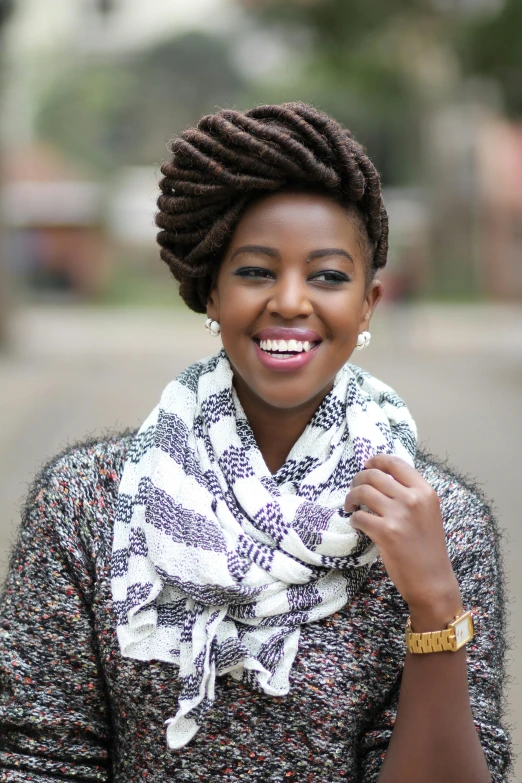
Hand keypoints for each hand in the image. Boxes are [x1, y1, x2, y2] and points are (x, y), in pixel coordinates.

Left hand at [344, 454, 461, 630]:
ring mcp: (399, 516)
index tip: (366, 465)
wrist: (433, 581)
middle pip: (374, 475)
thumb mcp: (428, 513)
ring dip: (351, 498)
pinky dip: (353, 519)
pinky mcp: (386, 533)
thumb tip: (382, 479)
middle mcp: (413, 499)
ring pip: (363, 492)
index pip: (396, 463)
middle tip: (354, 490)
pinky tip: (357, 524)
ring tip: (351, 506)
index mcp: (425, 492)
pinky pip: (359, 516)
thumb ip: (410, 495)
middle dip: (358, 479)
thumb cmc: (428, 548)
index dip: (376, 461)